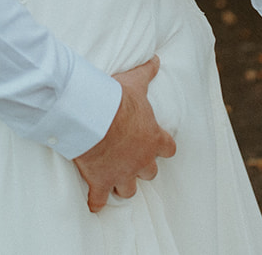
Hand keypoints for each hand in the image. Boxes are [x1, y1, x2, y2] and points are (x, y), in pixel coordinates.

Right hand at [72, 56, 175, 212]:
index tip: (157, 146)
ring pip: (128, 190)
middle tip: (130, 160)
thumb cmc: (117, 100)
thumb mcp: (135, 83)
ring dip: (122, 186)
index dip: (163, 148)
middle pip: (149, 173)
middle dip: (141, 168)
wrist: (94, 118)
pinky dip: (96, 203)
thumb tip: (157, 59)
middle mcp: (141, 161)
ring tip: (114, 181)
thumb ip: (147, 72)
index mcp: (153, 139)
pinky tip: (92, 203)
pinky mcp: (100, 183)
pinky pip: (99, 201)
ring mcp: (121, 174)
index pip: (169, 149)